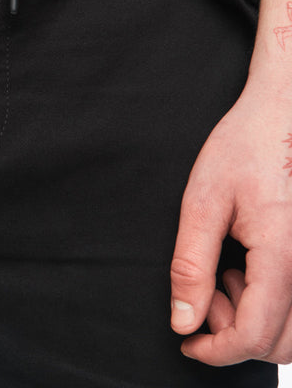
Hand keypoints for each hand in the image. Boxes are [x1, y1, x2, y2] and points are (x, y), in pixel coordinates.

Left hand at [170, 81, 291, 364]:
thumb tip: (184, 321)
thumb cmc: (242, 150)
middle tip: (204, 294)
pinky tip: (246, 272)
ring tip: (223, 276)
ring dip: (254, 323)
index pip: (255, 335)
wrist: (281, 117)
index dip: (215, 350)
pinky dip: (273, 308)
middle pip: (280, 344)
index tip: (186, 341)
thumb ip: (192, 266)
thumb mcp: (202, 203)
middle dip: (232, 334)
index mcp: (282, 253)